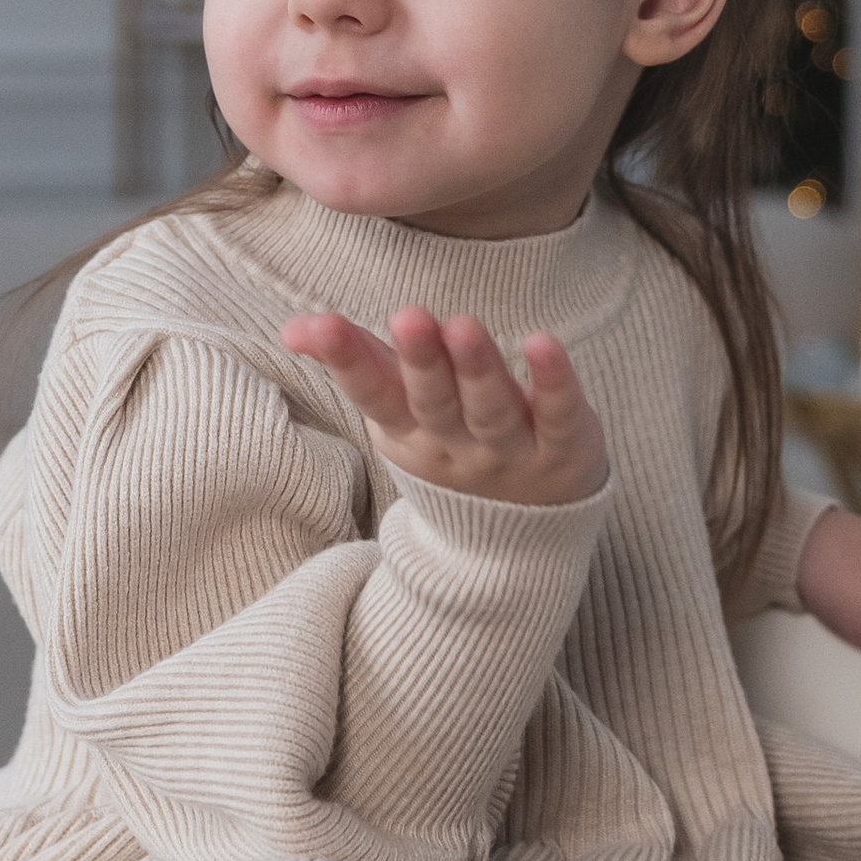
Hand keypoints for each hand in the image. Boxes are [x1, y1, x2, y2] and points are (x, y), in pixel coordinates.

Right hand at [281, 307, 608, 505]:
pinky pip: (560, 414)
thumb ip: (355, 361)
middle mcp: (455, 444)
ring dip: (478, 368)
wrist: (517, 543)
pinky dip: (554, 383)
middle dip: (421, 361)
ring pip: (492, 410)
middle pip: (435, 403)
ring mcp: (510, 452)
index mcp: (407, 431)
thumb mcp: (397, 414)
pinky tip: (544, 343)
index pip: (374, 396)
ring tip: (462, 326)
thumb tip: (295, 327)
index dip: (348, 362)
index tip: (326, 326)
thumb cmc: (449, 445)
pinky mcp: (565, 449)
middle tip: (409, 317)